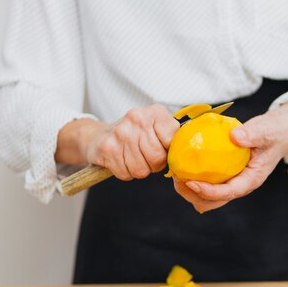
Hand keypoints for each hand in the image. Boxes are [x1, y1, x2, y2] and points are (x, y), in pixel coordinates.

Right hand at [56, 104, 178, 179]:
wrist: (99, 135)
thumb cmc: (135, 134)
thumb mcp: (157, 127)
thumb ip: (174, 136)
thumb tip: (187, 152)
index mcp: (155, 112)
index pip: (172, 140)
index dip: (169, 152)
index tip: (163, 149)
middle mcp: (137, 119)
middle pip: (157, 158)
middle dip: (154, 164)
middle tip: (147, 157)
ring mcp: (120, 133)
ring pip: (141, 169)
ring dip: (140, 169)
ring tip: (135, 158)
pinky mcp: (107, 148)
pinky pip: (125, 173)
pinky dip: (125, 172)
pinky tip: (122, 160)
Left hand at [173, 101, 287, 212]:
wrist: (283, 129)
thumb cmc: (276, 131)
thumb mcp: (267, 130)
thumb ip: (252, 134)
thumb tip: (234, 136)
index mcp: (252, 179)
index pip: (229, 192)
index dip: (208, 191)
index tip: (190, 182)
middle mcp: (242, 183)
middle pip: (216, 201)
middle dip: (194, 196)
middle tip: (177, 180)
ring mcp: (235, 179)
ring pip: (211, 196)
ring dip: (192, 191)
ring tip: (177, 176)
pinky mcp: (229, 173)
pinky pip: (210, 182)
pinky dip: (196, 180)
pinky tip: (184, 168)